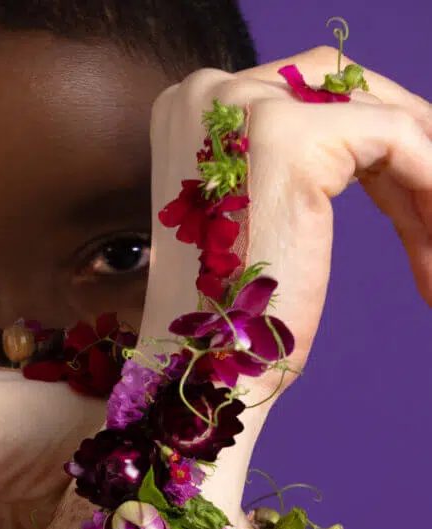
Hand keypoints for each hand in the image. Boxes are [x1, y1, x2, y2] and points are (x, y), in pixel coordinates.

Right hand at [143, 47, 431, 392]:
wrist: (203, 369)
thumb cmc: (224, 316)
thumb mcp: (252, 215)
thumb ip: (289, 167)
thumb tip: (371, 148)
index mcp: (190, 108)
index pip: (306, 90)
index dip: (367, 140)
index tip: (409, 193)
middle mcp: (210, 93)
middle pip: (345, 90)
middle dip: (403, 152)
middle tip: (430, 208)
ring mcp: (248, 108)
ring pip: (378, 115)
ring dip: (423, 178)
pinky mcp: (294, 141)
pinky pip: (396, 140)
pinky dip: (428, 180)